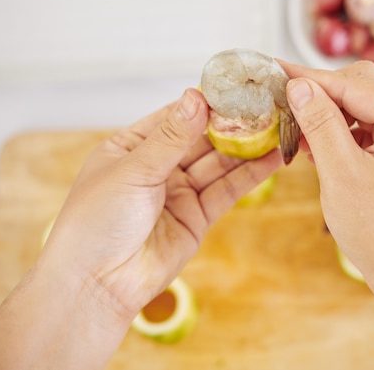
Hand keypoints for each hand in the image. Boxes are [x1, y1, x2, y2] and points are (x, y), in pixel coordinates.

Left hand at [0, 88, 282, 369]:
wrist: (98, 283)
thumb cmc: (96, 223)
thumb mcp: (133, 170)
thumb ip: (171, 137)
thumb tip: (195, 97)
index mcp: (132, 147)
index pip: (175, 117)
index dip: (205, 104)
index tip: (235, 89)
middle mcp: (158, 167)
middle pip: (202, 139)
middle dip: (232, 125)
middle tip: (264, 109)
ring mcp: (179, 192)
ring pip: (219, 164)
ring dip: (247, 148)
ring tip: (276, 130)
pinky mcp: (197, 216)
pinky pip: (227, 190)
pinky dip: (249, 176)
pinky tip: (271, 160)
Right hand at [280, 61, 373, 289]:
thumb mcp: (342, 173)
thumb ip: (320, 123)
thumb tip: (300, 86)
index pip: (355, 84)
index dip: (311, 78)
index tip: (277, 71)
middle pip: (366, 88)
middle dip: (324, 94)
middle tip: (286, 101)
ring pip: (369, 108)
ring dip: (334, 116)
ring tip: (301, 131)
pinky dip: (347, 135)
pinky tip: (322, 147)